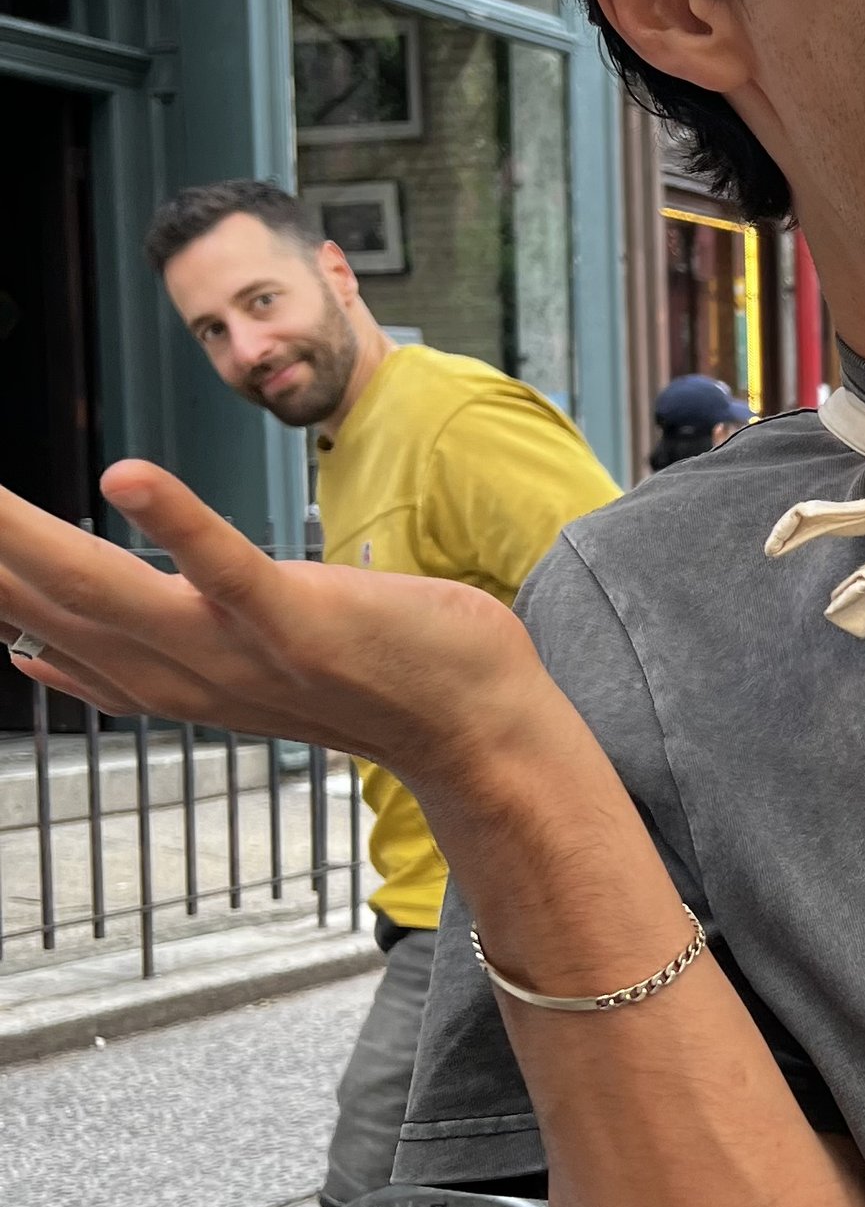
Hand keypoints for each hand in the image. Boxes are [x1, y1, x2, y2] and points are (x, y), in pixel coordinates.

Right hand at [0, 460, 555, 787]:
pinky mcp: (302, 618)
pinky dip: (178, 523)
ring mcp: (237, 647)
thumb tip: (27, 644)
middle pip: (44, 602)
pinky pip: (228, 566)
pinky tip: (122, 475)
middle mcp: (179, 670)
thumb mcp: (221, 668)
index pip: (28, 620)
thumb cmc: (364, 680)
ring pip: (109, 588)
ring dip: (30, 538)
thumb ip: (123, 656)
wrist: (478, 731)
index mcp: (153, 674)